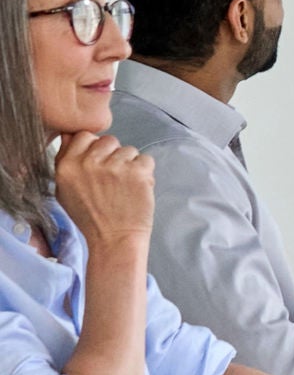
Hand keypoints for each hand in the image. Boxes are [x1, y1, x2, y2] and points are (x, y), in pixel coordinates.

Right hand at [52, 132, 154, 251]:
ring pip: (128, 150)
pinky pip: (146, 159)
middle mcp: (89, 163)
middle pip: (108, 140)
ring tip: (123, 187)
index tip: (98, 162)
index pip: (83, 135)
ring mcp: (114, 166)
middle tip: (112, 179)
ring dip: (130, 165)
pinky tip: (136, 189)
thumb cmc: (90, 217)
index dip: (94, 147)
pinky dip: (145, 173)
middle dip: (113, 156)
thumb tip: (71, 135)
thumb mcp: (65, 191)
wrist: (114, 239)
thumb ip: (67, 161)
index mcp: (67, 166)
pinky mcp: (137, 171)